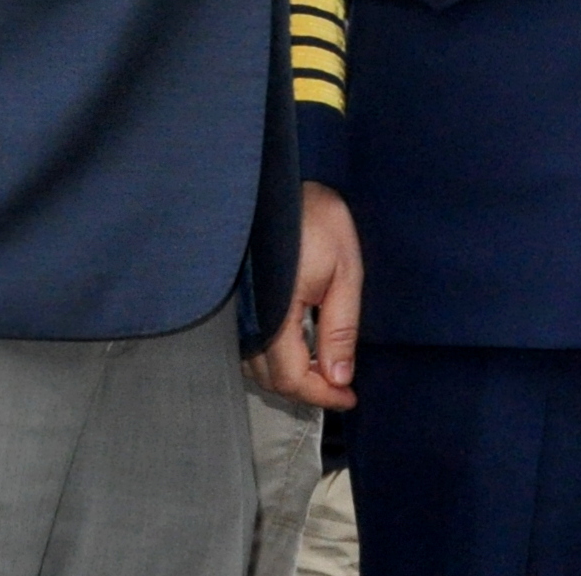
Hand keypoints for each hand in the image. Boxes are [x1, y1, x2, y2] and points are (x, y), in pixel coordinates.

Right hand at [245, 183, 362, 410]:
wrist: (273, 182)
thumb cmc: (313, 219)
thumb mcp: (343, 271)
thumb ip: (340, 329)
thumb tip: (339, 378)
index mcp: (275, 315)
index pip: (290, 378)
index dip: (320, 396)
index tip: (348, 398)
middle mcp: (246, 320)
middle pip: (270, 379)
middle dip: (306, 390)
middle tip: (340, 388)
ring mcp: (235, 311)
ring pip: (256, 365)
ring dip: (288, 376)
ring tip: (322, 372)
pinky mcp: (232, 302)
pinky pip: (248, 345)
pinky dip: (272, 357)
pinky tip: (296, 349)